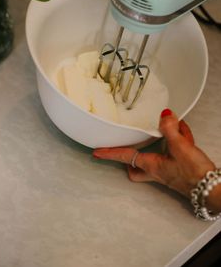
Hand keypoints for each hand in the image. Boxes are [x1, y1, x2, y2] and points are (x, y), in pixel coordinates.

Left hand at [93, 109, 220, 211]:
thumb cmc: (195, 174)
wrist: (212, 190)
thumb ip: (171, 129)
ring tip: (175, 129)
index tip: (96, 152)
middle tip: (127, 146)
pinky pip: (173, 154)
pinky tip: (185, 134)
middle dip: (130, 158)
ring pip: (156, 157)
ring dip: (162, 142)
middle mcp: (157, 170)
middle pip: (136, 168)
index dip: (110, 153)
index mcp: (152, 165)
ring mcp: (168, 172)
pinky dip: (177, 142)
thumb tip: (164, 115)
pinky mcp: (179, 170)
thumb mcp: (181, 147)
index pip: (126, 156)